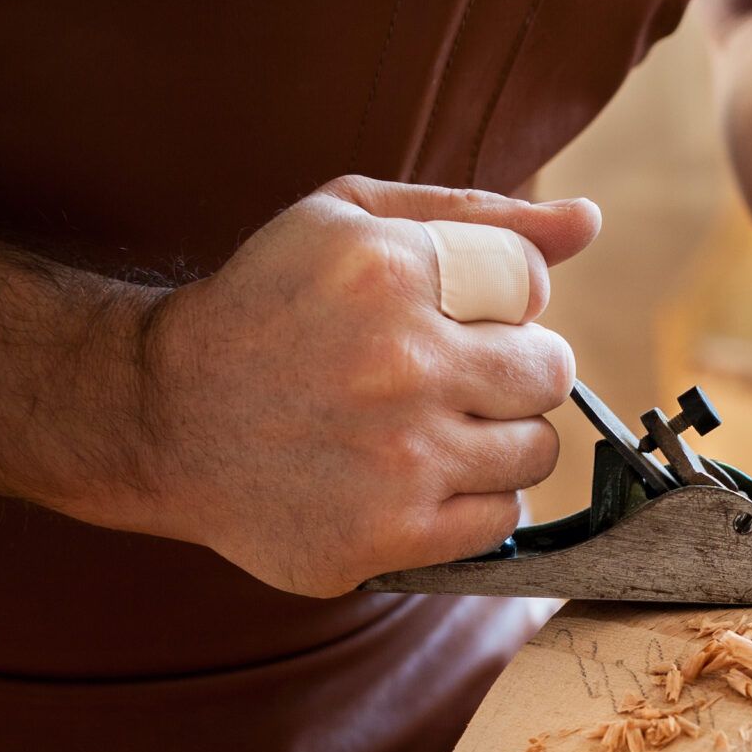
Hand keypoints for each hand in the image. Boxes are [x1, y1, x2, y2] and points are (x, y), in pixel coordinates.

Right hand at [114, 176, 598, 595]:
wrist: (163, 417)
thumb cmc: (268, 307)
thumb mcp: (348, 221)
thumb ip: (475, 215)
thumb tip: (588, 221)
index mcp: (389, 270)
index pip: (533, 287)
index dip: (500, 305)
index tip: (446, 319)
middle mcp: (400, 363)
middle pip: (550, 372)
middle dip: (512, 373)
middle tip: (448, 378)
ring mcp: (399, 458)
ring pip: (537, 451)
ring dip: (499, 441)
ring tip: (428, 429)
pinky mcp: (390, 535)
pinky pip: (502, 520)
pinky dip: (475, 502)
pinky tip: (418, 480)